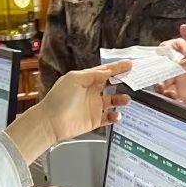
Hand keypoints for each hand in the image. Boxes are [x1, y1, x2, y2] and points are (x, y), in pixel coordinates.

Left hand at [6, 62, 131, 162]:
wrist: (50, 122)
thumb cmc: (58, 99)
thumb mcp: (75, 79)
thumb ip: (93, 75)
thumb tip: (108, 71)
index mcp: (86, 80)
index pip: (106, 71)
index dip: (118, 68)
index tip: (130, 64)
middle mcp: (91, 92)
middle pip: (112, 84)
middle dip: (124, 82)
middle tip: (135, 80)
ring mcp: (94, 106)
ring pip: (113, 101)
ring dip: (121, 100)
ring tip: (126, 100)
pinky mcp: (94, 120)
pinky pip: (109, 118)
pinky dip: (116, 117)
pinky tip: (117, 115)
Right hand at [157, 25, 185, 110]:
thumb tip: (183, 27)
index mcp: (183, 65)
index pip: (165, 64)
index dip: (160, 64)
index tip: (160, 63)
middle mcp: (181, 79)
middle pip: (163, 81)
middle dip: (158, 82)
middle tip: (161, 81)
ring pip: (169, 95)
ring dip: (164, 95)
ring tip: (168, 92)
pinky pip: (182, 107)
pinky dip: (177, 106)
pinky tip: (178, 102)